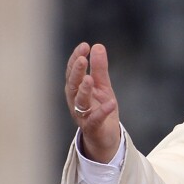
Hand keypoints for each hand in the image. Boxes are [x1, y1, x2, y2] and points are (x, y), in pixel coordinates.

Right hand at [64, 42, 120, 162]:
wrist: (105, 137)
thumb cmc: (100, 109)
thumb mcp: (102, 86)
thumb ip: (99, 68)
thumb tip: (97, 46)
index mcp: (76, 90)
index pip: (73, 72)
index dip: (76, 59)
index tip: (84, 46)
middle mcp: (75, 102)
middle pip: (72, 86)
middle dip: (76, 72)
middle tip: (82, 59)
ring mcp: (83, 116)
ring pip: (79, 103)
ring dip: (83, 91)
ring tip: (89, 79)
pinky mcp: (93, 128)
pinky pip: (95, 120)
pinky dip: (102, 112)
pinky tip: (111, 102)